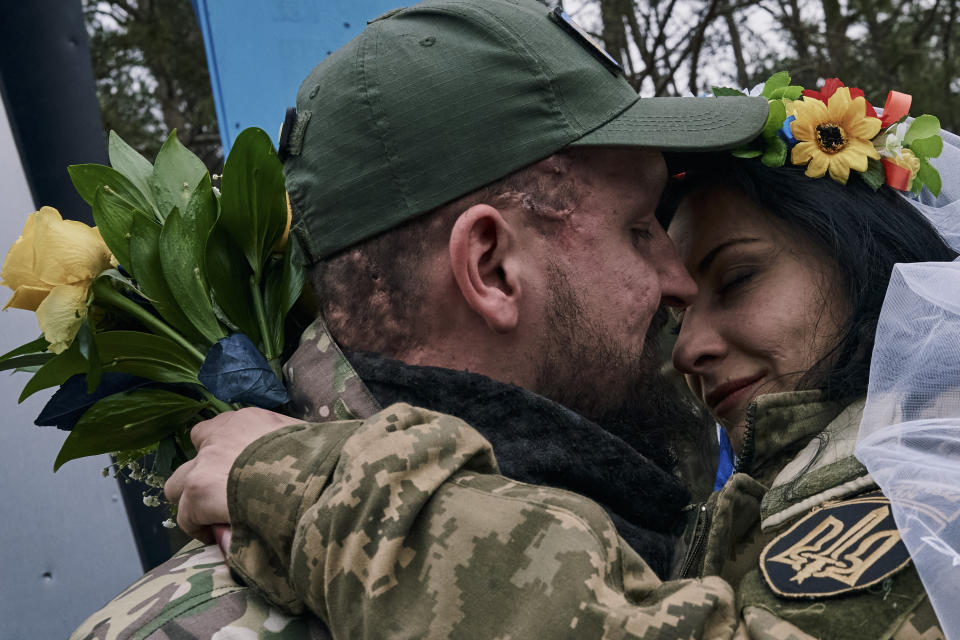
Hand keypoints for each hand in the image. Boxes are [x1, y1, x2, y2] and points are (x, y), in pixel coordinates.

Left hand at [164, 407, 299, 543]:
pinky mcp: (198, 489)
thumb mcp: (306, 445)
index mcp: (249, 420)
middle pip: (194, 450)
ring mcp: (205, 461)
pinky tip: (218, 536)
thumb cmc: (317, 460)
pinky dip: (199, 526)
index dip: (224, 450)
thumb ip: (289, 450)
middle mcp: (221, 434)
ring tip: (214, 517)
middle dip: (203, 472)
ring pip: (177, 483)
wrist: (308, 476)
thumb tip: (288, 473)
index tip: (238, 469)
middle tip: (224, 494)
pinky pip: (186, 515)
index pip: (220, 427)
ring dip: (193, 500)